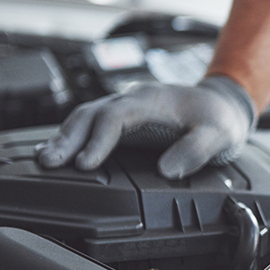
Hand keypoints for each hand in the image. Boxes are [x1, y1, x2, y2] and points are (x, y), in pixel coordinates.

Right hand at [37, 76, 256, 178]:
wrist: (224, 103)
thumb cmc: (219, 119)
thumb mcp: (218, 135)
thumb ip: (195, 151)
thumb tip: (166, 171)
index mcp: (153, 101)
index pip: (116, 117)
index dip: (98, 140)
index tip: (85, 163)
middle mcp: (134, 99)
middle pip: (92, 113)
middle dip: (68, 138)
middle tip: (49, 162)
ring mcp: (127, 106)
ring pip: (87, 116)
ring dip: (65, 136)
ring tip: (45, 159)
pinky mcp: (125, 116)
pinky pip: (93, 122)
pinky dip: (74, 135)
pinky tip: (59, 151)